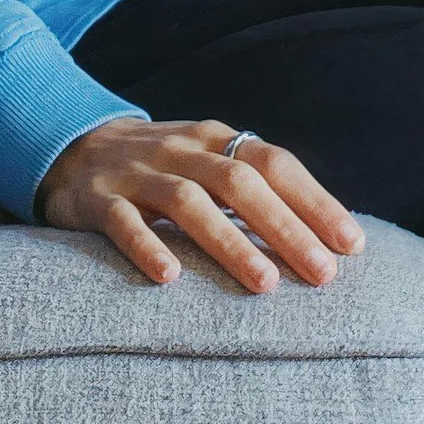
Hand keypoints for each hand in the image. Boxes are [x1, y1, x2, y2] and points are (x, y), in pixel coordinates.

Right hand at [35, 115, 365, 293]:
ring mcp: (138, 174)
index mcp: (215, 140)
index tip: (352, 245)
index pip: (275, 163)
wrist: (71, 147)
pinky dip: (148, 247)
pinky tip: (170, 279)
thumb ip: (254, 188)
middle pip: (240, 183)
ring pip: (189, 203)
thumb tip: (324, 235)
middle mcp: (181, 151)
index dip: (315, 201)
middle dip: (286, 228)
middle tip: (322, 274)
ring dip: (231, 242)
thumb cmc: (161, 168)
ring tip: (266, 284)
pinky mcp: (98, 200)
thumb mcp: (207, 162)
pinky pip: (124, 223)